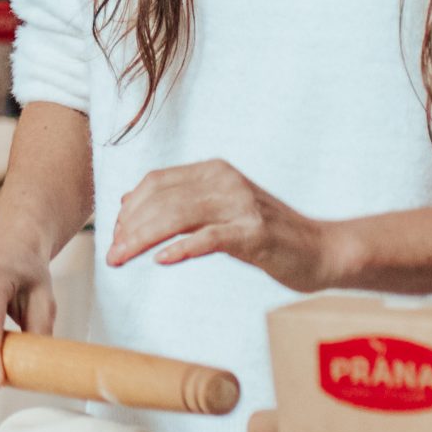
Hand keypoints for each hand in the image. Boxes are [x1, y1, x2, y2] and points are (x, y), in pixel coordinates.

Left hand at [106, 159, 346, 290]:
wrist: (319, 249)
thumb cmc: (266, 234)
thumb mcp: (221, 209)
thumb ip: (182, 202)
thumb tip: (129, 204)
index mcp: (214, 170)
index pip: (156, 182)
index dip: (129, 209)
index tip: (113, 235)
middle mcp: (225, 181)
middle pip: (161, 200)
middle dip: (130, 228)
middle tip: (111, 255)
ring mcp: (241, 205)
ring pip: (177, 217)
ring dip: (144, 240)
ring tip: (123, 259)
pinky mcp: (254, 234)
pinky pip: (209, 238)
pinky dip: (182, 248)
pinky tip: (162, 260)